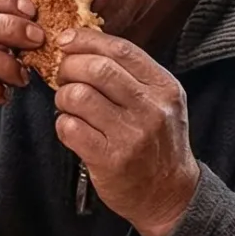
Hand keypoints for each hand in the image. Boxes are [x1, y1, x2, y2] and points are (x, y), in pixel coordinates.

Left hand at [53, 29, 202, 235]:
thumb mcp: (161, 103)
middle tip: (63, 77)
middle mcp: (151, 109)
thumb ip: (132, 76)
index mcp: (164, 88)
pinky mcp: (111, 160)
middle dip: (69, 67)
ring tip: (68, 106)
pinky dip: (63, 124)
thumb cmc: (158, 144)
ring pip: (79, 96)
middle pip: (96, 69)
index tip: (67, 40)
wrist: (171, 195)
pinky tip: (72, 129)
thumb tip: (84, 47)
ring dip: (63, 97)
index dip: (86, 40)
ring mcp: (132, 135)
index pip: (121, 50)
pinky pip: (70, 128)